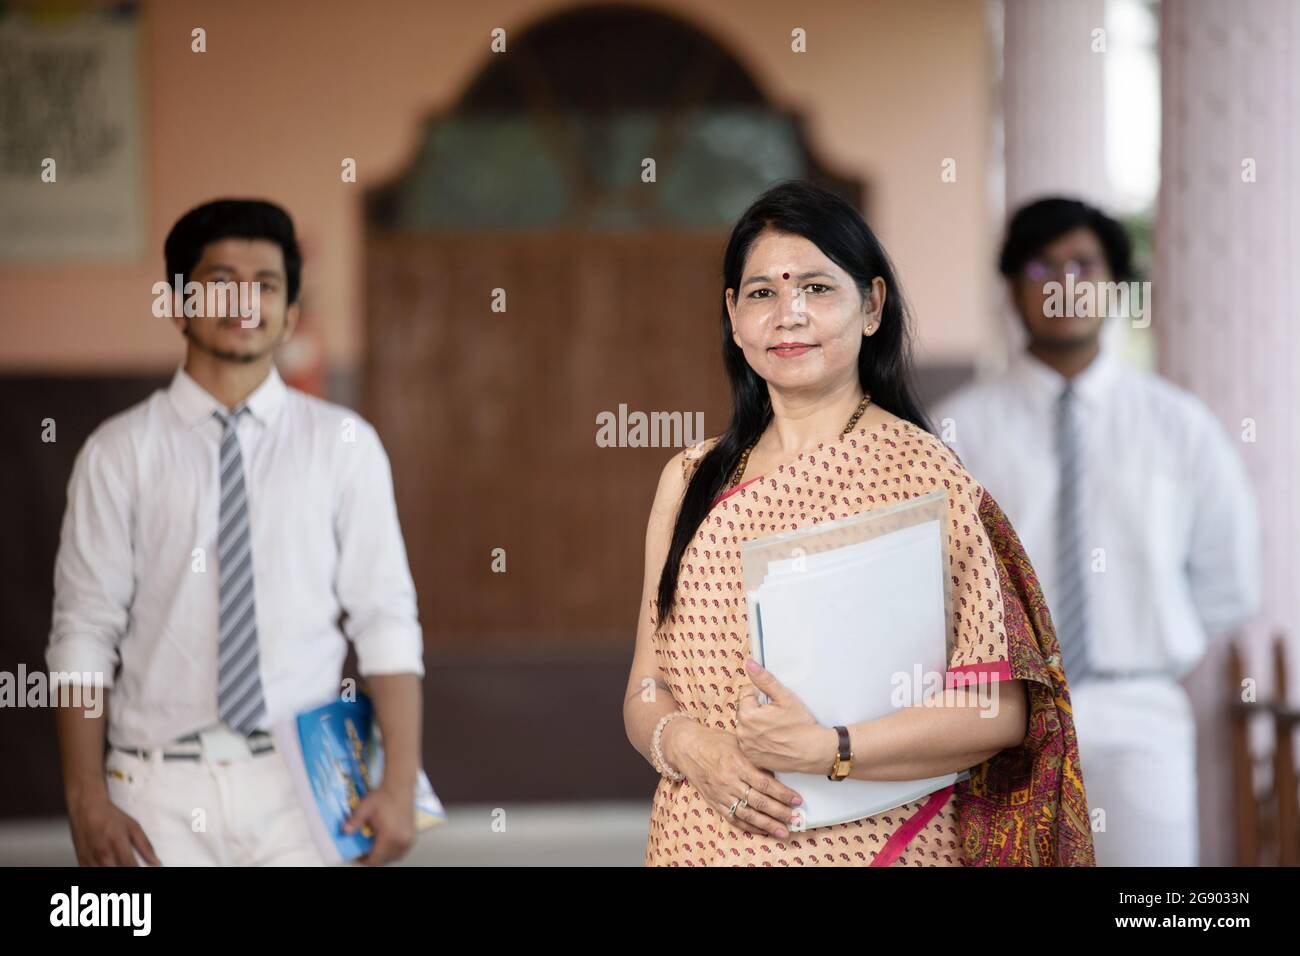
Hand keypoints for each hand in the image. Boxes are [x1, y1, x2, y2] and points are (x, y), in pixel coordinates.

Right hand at [68, 789, 160, 866]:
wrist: (86, 809)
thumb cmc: (111, 817)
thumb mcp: (133, 827)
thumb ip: (145, 846)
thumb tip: (157, 862)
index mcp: (117, 843)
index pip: (130, 866)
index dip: (138, 872)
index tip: (145, 873)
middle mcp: (102, 853)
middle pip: (117, 872)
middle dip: (126, 872)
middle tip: (131, 867)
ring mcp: (90, 858)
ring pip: (103, 875)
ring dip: (114, 873)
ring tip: (119, 865)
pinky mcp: (81, 861)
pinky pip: (91, 873)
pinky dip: (100, 872)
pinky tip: (108, 866)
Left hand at [345, 780, 416, 865]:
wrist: (400, 786)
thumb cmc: (383, 796)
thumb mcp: (365, 808)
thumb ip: (354, 821)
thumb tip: (345, 831)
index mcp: (390, 836)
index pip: (375, 859)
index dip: (364, 860)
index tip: (358, 855)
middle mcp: (402, 841)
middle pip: (384, 860)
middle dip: (373, 858)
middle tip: (364, 852)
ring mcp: (409, 839)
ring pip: (394, 857)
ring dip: (384, 856)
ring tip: (375, 848)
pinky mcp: (413, 835)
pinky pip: (402, 851)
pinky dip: (393, 852)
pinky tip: (386, 844)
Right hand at [664, 717, 803, 839]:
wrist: (687, 748)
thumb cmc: (715, 741)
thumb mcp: (738, 742)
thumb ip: (756, 757)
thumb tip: (777, 770)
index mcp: (738, 764)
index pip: (765, 783)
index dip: (783, 794)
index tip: (797, 800)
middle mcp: (730, 781)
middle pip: (759, 802)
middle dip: (780, 812)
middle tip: (796, 818)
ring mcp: (722, 794)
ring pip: (748, 814)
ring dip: (768, 825)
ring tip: (783, 831)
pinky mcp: (715, 802)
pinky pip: (734, 818)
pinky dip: (750, 826)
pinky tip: (763, 830)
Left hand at [737, 657, 836, 775]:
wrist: (813, 751)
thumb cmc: (801, 726)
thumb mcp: (784, 697)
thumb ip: (764, 679)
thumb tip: (750, 665)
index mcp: (748, 715)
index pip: (745, 693)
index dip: (759, 694)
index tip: (772, 701)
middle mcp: (743, 733)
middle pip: (744, 710)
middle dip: (756, 709)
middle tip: (775, 715)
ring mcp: (746, 747)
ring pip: (745, 726)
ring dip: (755, 724)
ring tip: (774, 727)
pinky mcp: (752, 757)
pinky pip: (748, 742)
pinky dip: (756, 739)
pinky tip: (771, 738)